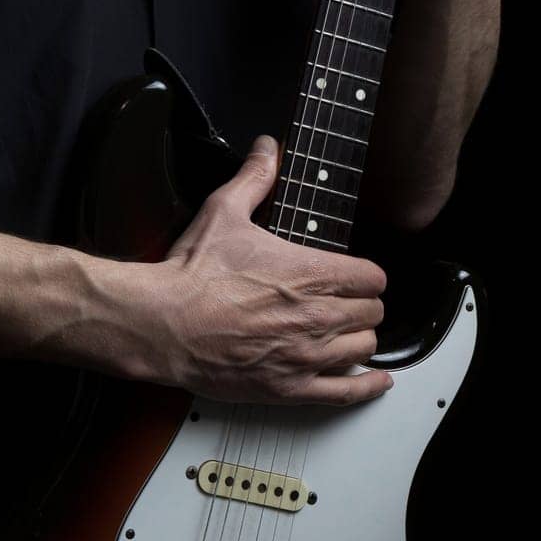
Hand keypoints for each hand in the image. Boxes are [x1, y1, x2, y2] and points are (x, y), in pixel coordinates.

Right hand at [134, 135, 391, 406]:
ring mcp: (306, 355)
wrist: (164, 323)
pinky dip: (367, 386)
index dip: (366, 274)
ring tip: (344, 331)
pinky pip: (346, 392)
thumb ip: (255, 176)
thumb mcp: (224, 210)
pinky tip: (376, 379)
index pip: (372, 276)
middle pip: (373, 312)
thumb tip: (268, 147)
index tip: (355, 275)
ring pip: (364, 348)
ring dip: (358, 338)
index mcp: (310, 272)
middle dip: (362, 304)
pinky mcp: (290, 388)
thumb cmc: (194, 273)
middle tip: (345, 301)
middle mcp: (317, 315)